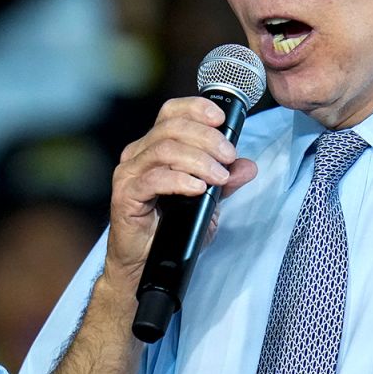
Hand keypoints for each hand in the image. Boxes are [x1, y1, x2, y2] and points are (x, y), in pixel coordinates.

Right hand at [105, 97, 257, 288]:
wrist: (146, 265)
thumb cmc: (171, 231)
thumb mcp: (206, 203)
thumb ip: (225, 182)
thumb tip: (247, 166)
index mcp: (155, 147)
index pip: (172, 112)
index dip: (196, 108)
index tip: (222, 118)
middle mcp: (139, 154)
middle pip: (172, 128)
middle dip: (207, 138)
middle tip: (229, 156)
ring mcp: (129, 173)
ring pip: (165, 149)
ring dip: (198, 159)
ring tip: (218, 177)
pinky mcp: (125, 196)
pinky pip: (154, 179)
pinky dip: (180, 180)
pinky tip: (197, 188)